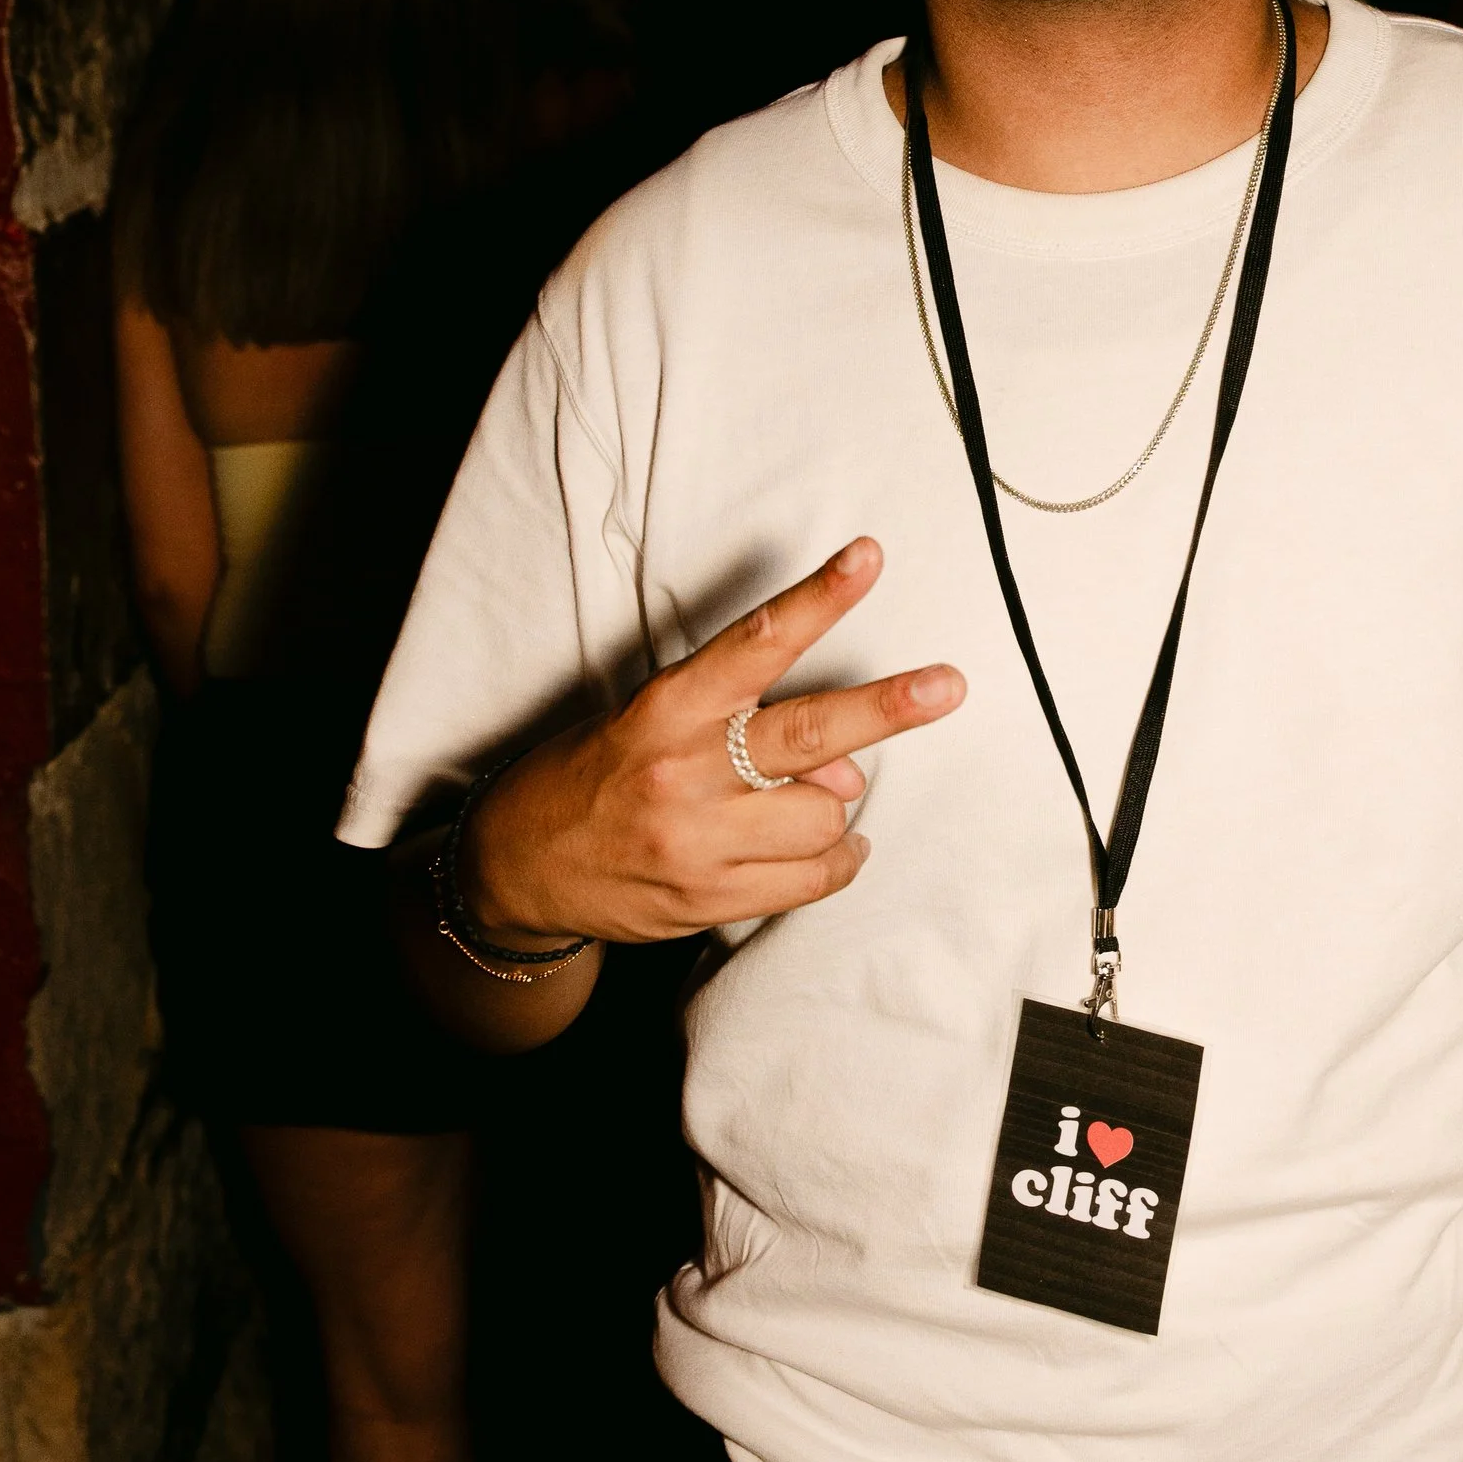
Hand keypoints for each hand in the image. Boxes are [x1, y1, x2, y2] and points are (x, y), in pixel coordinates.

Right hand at [463, 536, 962, 946]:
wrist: (514, 869)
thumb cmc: (592, 777)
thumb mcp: (649, 727)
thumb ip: (742, 731)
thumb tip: (843, 772)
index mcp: (662, 712)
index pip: (753, 646)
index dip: (817, 600)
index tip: (867, 558)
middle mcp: (682, 774)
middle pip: (809, 735)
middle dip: (888, 707)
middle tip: (949, 685)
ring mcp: (697, 845)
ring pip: (823, 816)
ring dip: (836, 806)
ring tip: (816, 801)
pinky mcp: (708, 902)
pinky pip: (812, 880)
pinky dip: (837, 859)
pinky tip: (830, 846)